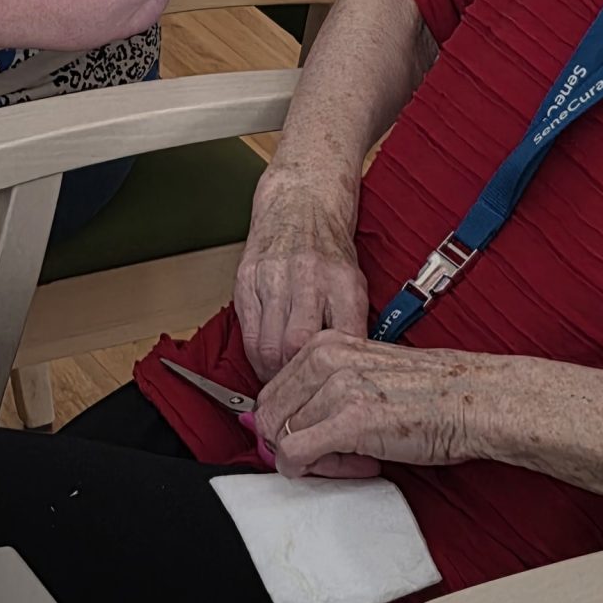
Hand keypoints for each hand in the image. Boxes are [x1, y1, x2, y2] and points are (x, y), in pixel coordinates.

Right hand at [235, 168, 369, 378]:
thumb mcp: (355, 284)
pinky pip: (248, 331)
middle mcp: (309, 278)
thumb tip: (351, 376)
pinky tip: (264, 361)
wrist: (300, 203)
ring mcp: (274, 276)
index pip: (341, 343)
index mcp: (344, 283)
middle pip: (298, 348)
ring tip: (281, 384)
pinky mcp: (247, 278)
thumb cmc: (330, 250)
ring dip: (273, 374)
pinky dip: (255, 355)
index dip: (333, 379)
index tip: (330, 398)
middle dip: (296, 382)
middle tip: (300, 398)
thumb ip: (352, 326)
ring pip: (268, 345)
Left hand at [255, 331, 505, 480]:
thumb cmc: (428, 392)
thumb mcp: (364, 373)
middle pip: (270, 417)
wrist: (472, 399)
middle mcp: (324, 360)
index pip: (271, 394)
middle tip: (335, 455)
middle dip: (294, 444)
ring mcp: (336, 389)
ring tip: (356, 457)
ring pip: (284, 439)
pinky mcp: (350, 421)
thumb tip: (288, 423)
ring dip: (316, 460)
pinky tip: (357, 464)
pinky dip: (315, 471)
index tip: (317, 437)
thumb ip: (325, 388)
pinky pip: (296, 455)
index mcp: (325, 344)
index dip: (288, 425)